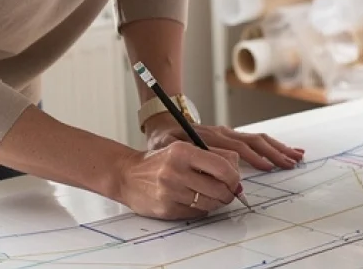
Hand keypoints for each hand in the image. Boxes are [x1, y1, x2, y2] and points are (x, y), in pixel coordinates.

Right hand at [115, 140, 240, 219]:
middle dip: (228, 193)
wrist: (126, 175)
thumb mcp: (183, 149)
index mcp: (183, 151)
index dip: (234, 176)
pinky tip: (195, 202)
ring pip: (210, 203)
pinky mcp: (165, 209)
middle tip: (228, 192)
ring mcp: (169, 191)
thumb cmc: (159, 162)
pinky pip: (196, 213)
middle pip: (219, 188)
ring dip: (216, 203)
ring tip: (212, 197)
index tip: (235, 180)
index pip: (222, 166)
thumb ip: (210, 157)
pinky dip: (201, 210)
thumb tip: (236, 176)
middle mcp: (175, 171)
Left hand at [143, 114, 304, 171]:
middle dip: (275, 153)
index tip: (268, 168)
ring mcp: (229, 132)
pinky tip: (286, 150)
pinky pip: (256, 139)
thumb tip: (208, 172)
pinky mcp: (231, 135)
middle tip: (291, 163)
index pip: (237, 147)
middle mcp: (224, 132)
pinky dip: (273, 145)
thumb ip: (187, 158)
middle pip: (255, 141)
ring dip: (278, 148)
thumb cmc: (163, 139)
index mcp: (211, 136)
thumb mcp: (169, 148)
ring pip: (259, 139)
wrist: (163, 121)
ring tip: (296, 156)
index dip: (254, 158)